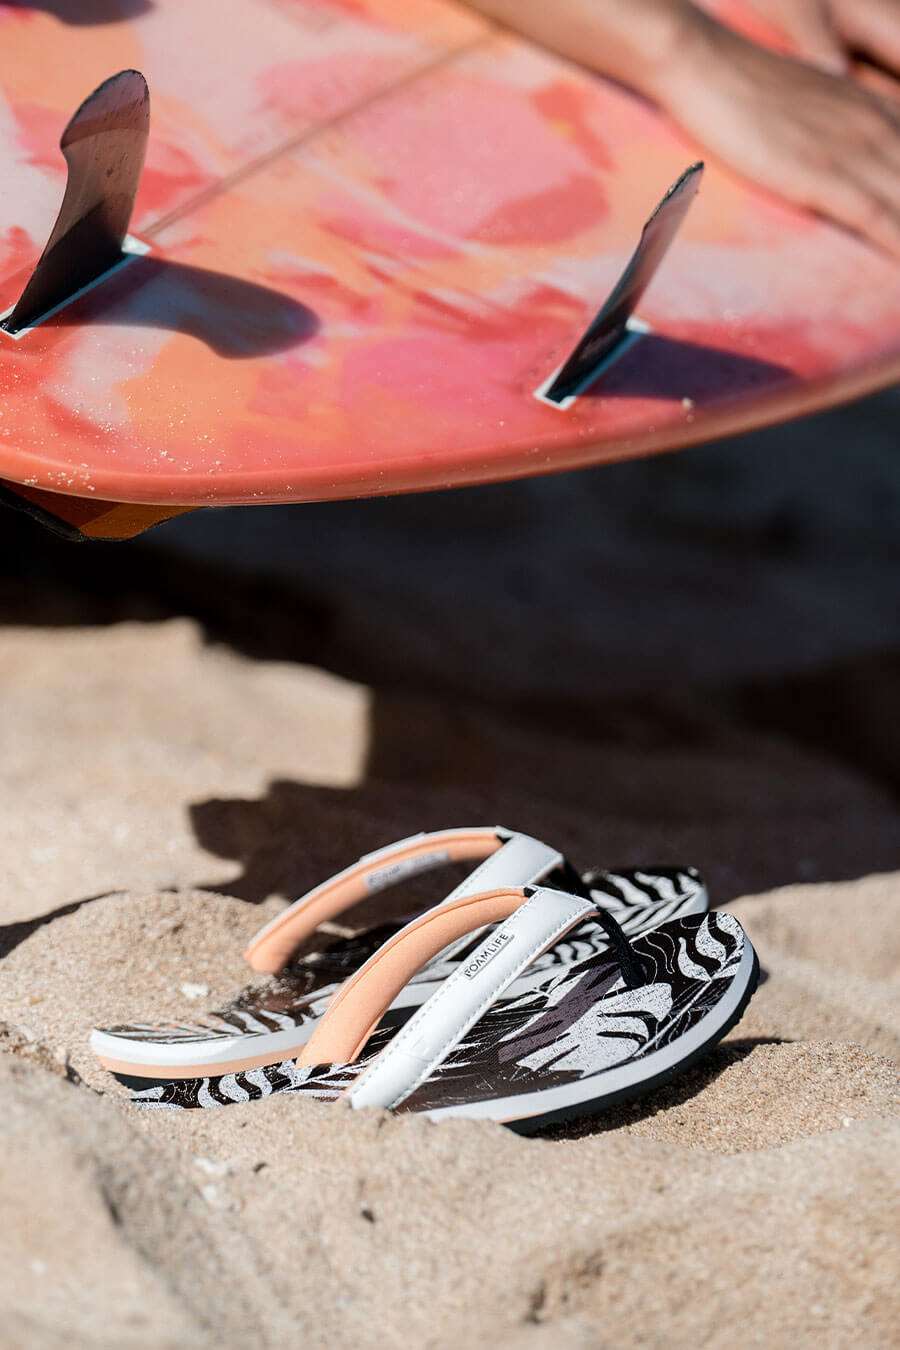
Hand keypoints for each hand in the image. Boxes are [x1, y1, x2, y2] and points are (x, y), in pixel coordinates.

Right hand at [656, 11, 899, 254]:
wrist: (705, 62)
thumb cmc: (745, 85)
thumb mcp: (809, 102)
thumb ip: (838, 127)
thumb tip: (844, 156)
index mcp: (877, 110)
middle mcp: (878, 126)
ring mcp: (853, 151)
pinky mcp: (821, 174)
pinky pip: (876, 215)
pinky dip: (898, 244)